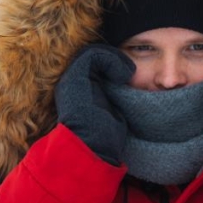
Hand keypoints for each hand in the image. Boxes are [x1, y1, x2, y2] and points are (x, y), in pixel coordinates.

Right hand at [54, 44, 134, 163]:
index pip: (95, 66)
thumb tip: (131, 88)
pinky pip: (93, 55)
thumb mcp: (112, 112)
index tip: (129, 76)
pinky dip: (111, 59)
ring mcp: (71, 79)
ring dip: (114, 59)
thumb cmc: (105, 139)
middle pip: (93, 58)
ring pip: (93, 54)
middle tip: (129, 72)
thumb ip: (114, 98)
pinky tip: (123, 74)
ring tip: (128, 72)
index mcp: (78, 90)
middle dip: (114, 60)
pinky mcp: (75, 77)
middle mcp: (72, 83)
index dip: (113, 65)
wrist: (93, 149)